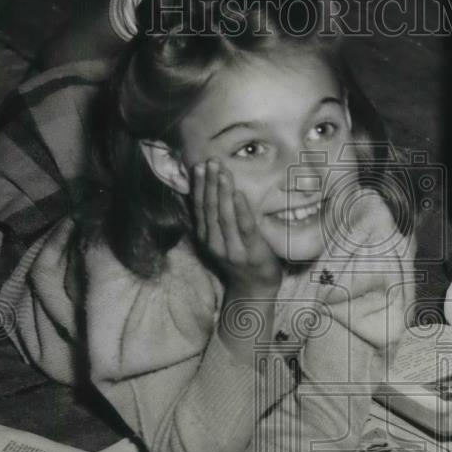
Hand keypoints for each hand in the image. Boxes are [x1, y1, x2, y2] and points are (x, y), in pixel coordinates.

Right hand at [193, 160, 281, 293]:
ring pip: (224, 216)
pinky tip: (239, 194)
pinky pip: (245, 227)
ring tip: (222, 171)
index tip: (199, 166)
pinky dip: (241, 209)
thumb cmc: (240, 261)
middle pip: (209, 208)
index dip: (198, 186)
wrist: (254, 290)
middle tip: (211, 161)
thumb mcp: (221, 240)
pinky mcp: (251, 252)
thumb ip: (215, 220)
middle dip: (209, 183)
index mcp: (206, 238)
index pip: (199, 207)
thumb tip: (210, 191)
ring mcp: (232, 249)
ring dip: (222, 192)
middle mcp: (215, 243)